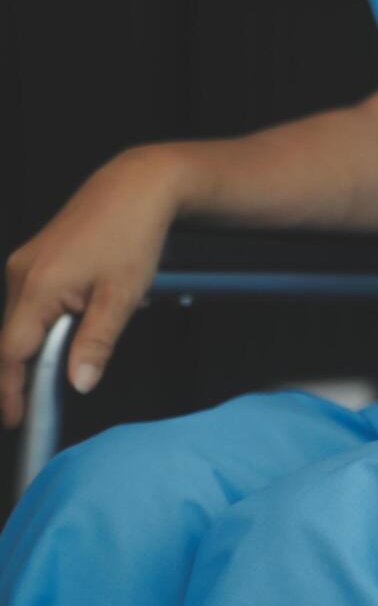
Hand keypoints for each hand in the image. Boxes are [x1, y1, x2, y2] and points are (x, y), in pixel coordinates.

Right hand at [1, 148, 181, 427]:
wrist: (137, 187)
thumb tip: (79, 382)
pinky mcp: (36, 260)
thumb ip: (97, 343)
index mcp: (38, 286)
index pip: (13, 352)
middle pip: (12, 339)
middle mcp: (22, 274)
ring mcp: (26, 265)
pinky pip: (33, 302)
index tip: (16, 418)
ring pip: (23, 321)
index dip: (12, 390)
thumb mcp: (122, 296)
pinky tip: (81, 319)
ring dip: (41, 346)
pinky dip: (48, 323)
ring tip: (66, 362)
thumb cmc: (133, 234)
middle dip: (22, 375)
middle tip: (32, 408)